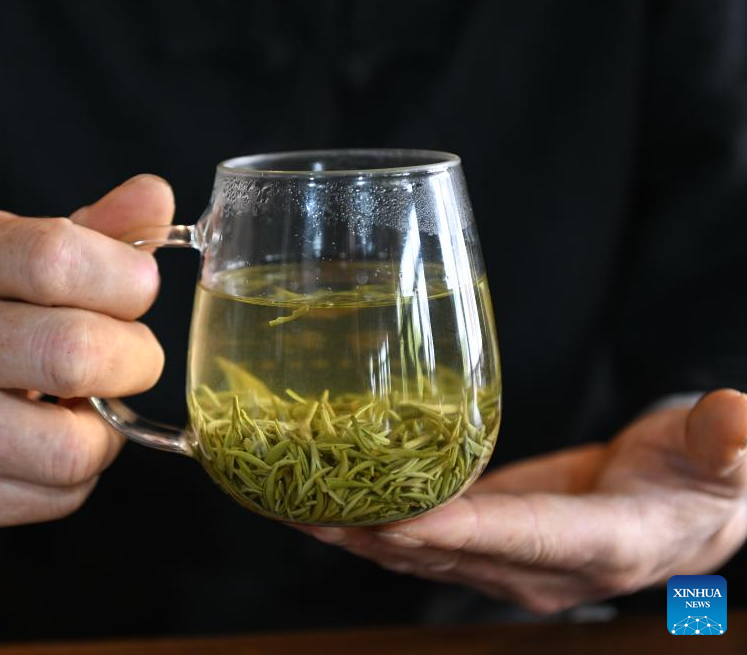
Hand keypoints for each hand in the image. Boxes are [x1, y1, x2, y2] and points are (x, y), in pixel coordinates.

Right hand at [0, 175, 173, 530]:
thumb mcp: (39, 251)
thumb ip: (105, 228)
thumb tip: (156, 196)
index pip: (60, 258)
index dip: (129, 280)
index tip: (138, 290)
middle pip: (77, 356)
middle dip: (136, 360)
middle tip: (127, 355)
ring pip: (73, 448)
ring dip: (108, 430)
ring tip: (89, 404)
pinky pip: (56, 497)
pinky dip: (79, 477)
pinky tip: (55, 440)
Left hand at [300, 390, 746, 613]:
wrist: (685, 510)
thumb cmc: (704, 477)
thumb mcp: (723, 456)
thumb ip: (725, 441)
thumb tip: (738, 417)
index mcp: (599, 544)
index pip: (515, 536)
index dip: (450, 529)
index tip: (385, 514)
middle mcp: (540, 568)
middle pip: (442, 552)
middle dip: (369, 530)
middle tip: (298, 502)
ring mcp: (506, 563)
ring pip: (416, 552)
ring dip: (351, 528)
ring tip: (283, 499)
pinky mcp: (484, 543)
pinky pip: (417, 537)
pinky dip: (368, 519)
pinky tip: (320, 495)